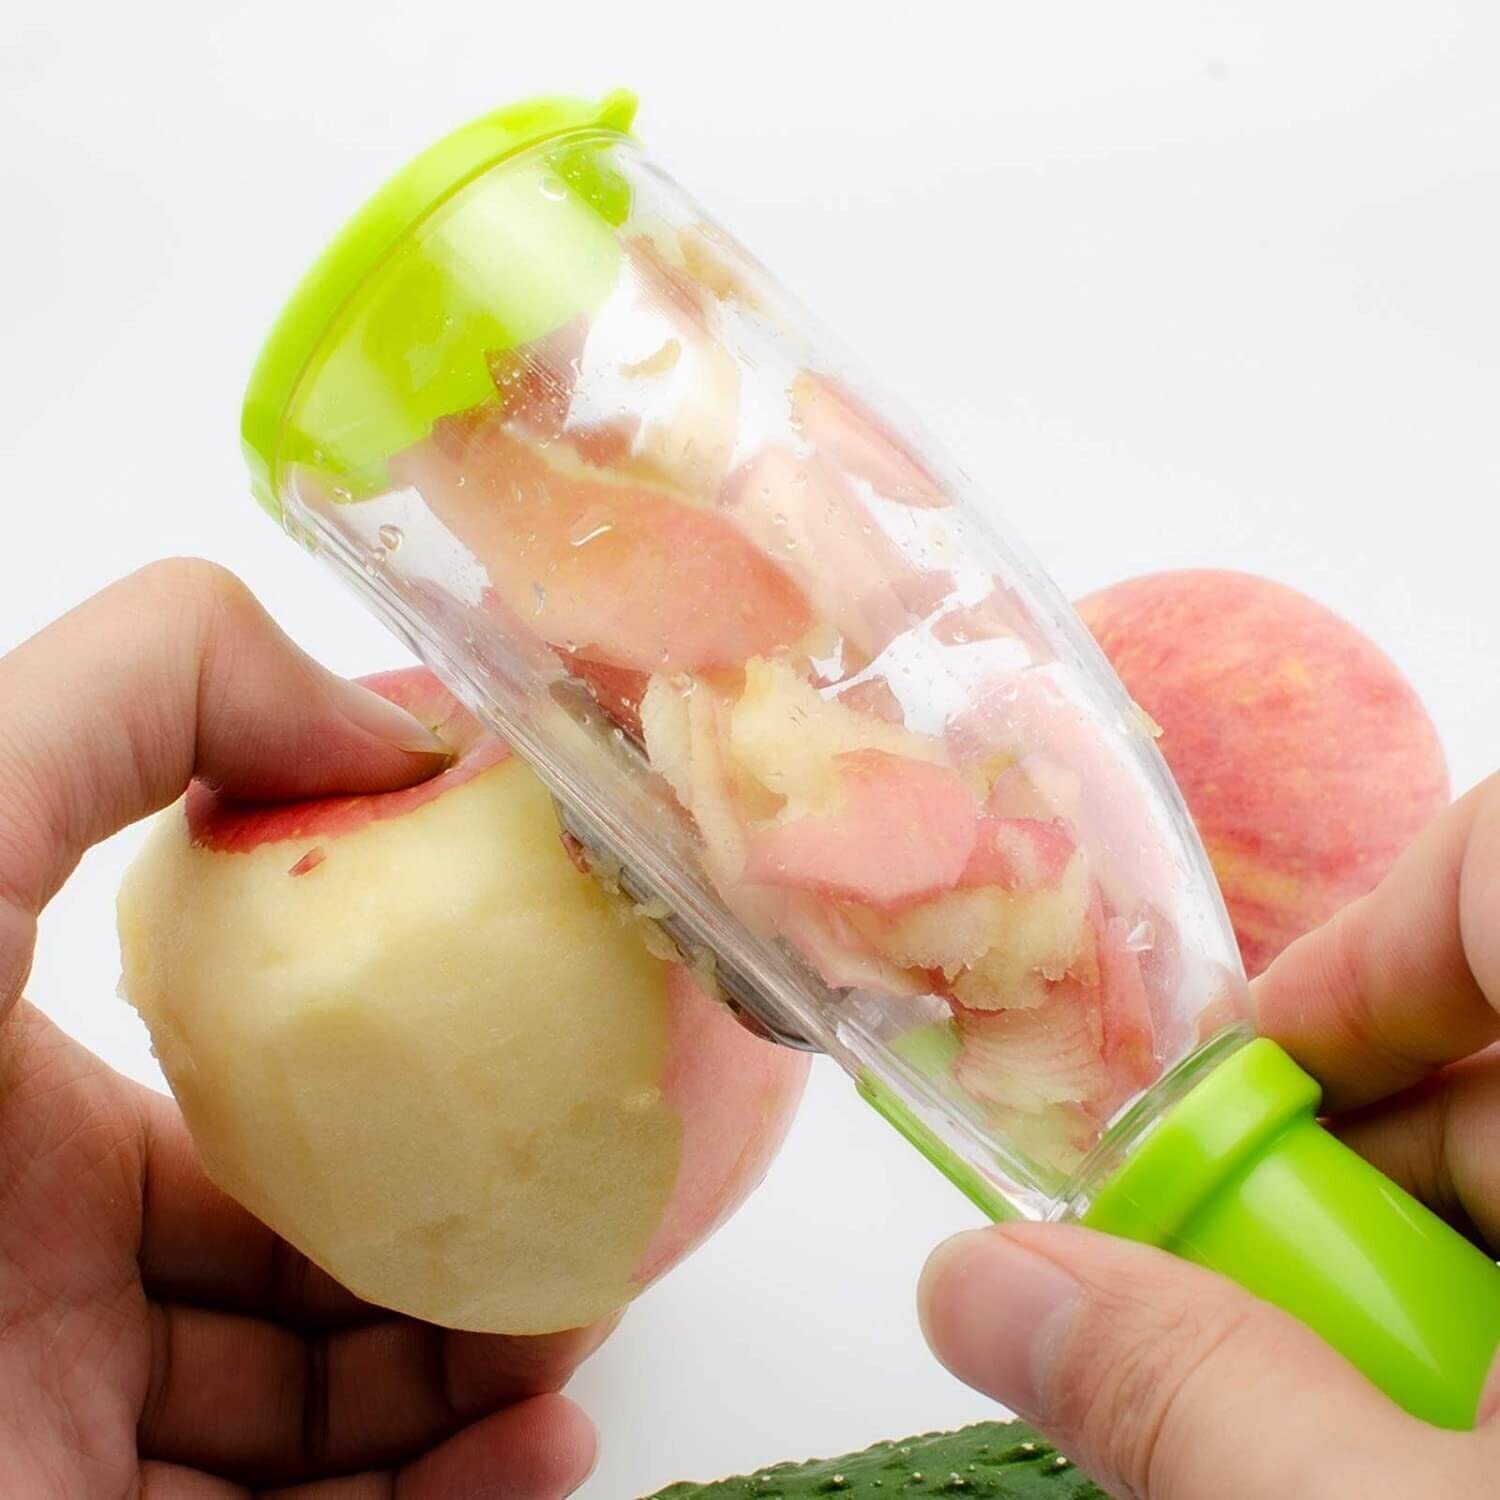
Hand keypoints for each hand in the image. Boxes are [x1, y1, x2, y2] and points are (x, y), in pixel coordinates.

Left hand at [0, 562, 600, 1498]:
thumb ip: (144, 701)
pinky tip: (539, 1444)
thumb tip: (396, 730)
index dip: (397, 1099)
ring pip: (331, 1426)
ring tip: (578, 1330)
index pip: (250, 1126)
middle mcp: (46, 1302)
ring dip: (485, 1380)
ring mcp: (68, 1446)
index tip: (535, 1064)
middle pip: (308, 1281)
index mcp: (28, 1141)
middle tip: (582, 1219)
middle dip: (465, 1245)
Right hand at [919, 774, 1499, 1497]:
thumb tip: (975, 1287)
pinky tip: (1446, 1427)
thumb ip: (1190, 1397)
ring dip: (1408, 1243)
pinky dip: (1484, 1291)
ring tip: (1352, 1409)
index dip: (1358, 943)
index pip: (1497, 860)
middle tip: (1257, 1313)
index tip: (1252, 1087)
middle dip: (1341, 1147)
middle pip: (1494, 1018)